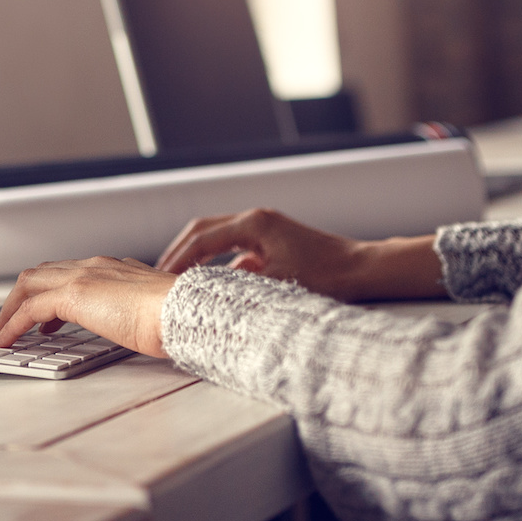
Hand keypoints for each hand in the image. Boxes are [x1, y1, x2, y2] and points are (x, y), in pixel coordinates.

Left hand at [0, 257, 174, 354]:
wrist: (183, 311)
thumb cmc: (177, 316)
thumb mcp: (152, 312)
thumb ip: (138, 311)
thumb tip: (139, 328)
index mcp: (114, 268)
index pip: (69, 271)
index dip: (50, 290)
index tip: (44, 316)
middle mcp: (95, 265)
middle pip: (42, 272)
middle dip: (23, 296)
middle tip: (15, 321)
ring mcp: (83, 276)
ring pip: (30, 283)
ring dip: (12, 308)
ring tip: (4, 333)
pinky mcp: (73, 295)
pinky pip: (30, 308)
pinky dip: (13, 323)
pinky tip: (7, 341)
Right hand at [156, 210, 442, 302]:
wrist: (363, 271)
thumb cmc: (327, 276)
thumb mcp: (277, 285)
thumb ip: (237, 287)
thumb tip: (202, 299)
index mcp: (254, 224)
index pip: (201, 238)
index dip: (177, 259)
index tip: (158, 278)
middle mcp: (257, 221)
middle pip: (204, 230)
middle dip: (179, 251)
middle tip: (158, 274)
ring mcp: (266, 231)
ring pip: (219, 240)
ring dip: (198, 258)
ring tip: (179, 281)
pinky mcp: (275, 245)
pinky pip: (238, 252)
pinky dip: (221, 267)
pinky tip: (215, 289)